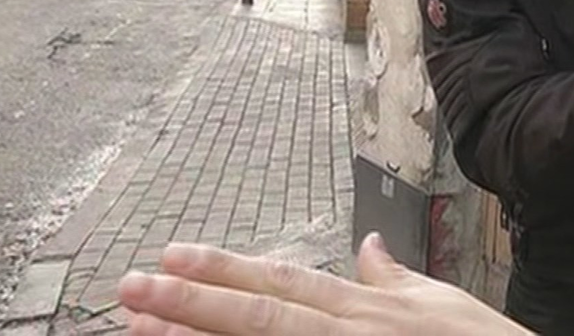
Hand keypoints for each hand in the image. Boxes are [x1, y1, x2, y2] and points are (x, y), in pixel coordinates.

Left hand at [117, 232, 532, 335]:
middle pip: (259, 316)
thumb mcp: (442, 304)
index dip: (226, 268)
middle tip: (131, 288)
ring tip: (142, 332)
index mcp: (367, 309)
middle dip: (191, 301)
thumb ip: (395, 279)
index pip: (284, 281)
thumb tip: (368, 247)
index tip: (173, 256)